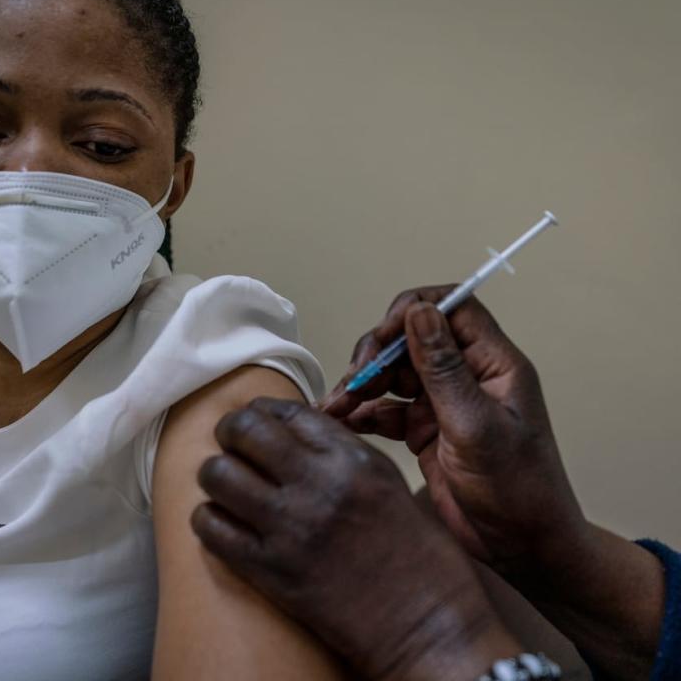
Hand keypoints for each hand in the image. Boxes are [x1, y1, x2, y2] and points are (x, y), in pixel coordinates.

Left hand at [191, 398, 519, 680]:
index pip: (285, 412)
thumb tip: (287, 429)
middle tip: (230, 446)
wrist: (426, 623)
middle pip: (243, 431)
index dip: (261, 411)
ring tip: (225, 486)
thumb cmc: (415, 553)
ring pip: (217, 474)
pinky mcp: (271, 571)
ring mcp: (291, 528)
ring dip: (214, 475)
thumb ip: (337, 449)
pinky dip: (208, 520)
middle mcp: (318, 484)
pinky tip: (222, 523)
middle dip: (229, 433)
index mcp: (351, 459)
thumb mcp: (386, 479)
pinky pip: (211, 528)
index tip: (254, 420)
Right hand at [321, 287, 585, 580]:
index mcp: (493, 364)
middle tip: (355, 381)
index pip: (451, 308)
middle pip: (412, 338)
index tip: (382, 337)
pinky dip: (361, 413)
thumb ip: (444, 369)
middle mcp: (467, 376)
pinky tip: (340, 421)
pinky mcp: (423, 431)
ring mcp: (443, 403)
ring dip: (362, 384)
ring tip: (336, 405)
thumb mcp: (477, 426)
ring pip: (393, 373)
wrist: (521, 549)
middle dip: (377, 354)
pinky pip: (385, 409)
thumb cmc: (518, 490)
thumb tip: (419, 312)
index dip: (413, 311)